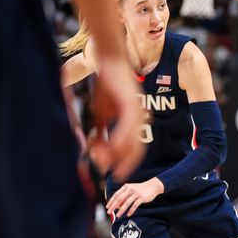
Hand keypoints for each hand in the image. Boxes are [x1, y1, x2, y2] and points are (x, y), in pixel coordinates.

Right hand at [90, 56, 145, 179]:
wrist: (109, 63)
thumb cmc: (107, 86)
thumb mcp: (102, 113)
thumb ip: (102, 132)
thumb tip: (97, 150)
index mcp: (135, 122)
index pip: (135, 148)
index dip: (127, 163)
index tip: (118, 174)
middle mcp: (140, 119)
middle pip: (136, 149)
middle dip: (124, 163)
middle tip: (112, 174)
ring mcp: (138, 113)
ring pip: (131, 141)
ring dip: (116, 154)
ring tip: (103, 162)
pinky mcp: (131, 106)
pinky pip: (126, 128)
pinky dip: (118, 140)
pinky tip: (109, 149)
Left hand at [106, 178, 163, 217]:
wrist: (153, 186)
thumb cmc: (140, 189)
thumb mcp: (131, 190)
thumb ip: (124, 196)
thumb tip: (117, 206)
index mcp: (126, 187)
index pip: (116, 195)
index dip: (111, 201)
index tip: (107, 207)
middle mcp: (130, 189)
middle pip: (119, 199)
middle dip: (113, 206)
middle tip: (109, 212)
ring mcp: (136, 193)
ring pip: (126, 203)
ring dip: (121, 210)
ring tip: (118, 216)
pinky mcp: (142, 198)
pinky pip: (135, 205)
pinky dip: (131, 210)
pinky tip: (128, 215)